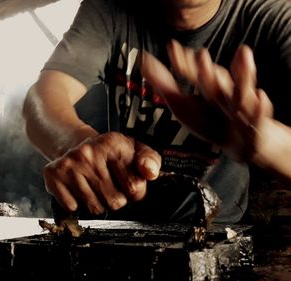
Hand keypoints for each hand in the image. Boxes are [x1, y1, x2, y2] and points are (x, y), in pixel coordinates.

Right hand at [43, 132, 160, 213]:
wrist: (73, 143)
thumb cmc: (108, 152)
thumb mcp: (134, 150)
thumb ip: (150, 161)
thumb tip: (149, 173)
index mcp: (113, 143)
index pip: (134, 187)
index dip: (134, 192)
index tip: (127, 183)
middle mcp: (89, 152)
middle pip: (115, 201)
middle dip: (116, 200)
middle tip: (109, 187)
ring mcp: (70, 164)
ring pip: (94, 207)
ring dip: (97, 204)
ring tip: (95, 189)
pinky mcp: (54, 175)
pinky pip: (72, 207)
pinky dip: (76, 204)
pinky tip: (78, 190)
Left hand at [140, 40, 273, 162]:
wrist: (241, 142)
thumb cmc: (208, 120)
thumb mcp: (183, 103)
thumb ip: (164, 83)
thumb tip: (143, 60)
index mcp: (206, 87)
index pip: (192, 74)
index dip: (182, 63)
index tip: (171, 46)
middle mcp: (223, 93)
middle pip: (213, 82)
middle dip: (206, 70)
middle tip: (200, 55)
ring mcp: (240, 106)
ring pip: (238, 92)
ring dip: (240, 76)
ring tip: (241, 58)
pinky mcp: (255, 122)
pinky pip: (258, 115)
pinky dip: (260, 106)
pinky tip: (260, 95)